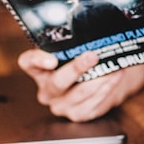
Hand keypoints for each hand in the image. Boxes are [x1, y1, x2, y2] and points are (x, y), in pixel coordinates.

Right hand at [18, 49, 143, 121]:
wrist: (100, 82)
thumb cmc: (84, 62)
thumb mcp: (76, 51)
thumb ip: (78, 43)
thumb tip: (98, 30)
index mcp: (40, 69)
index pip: (28, 62)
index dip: (37, 60)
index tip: (52, 59)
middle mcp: (47, 90)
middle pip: (57, 82)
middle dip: (76, 69)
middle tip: (92, 56)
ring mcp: (61, 105)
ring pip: (79, 93)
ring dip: (99, 78)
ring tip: (112, 66)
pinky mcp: (78, 114)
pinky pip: (92, 103)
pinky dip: (106, 88)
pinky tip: (115, 77)